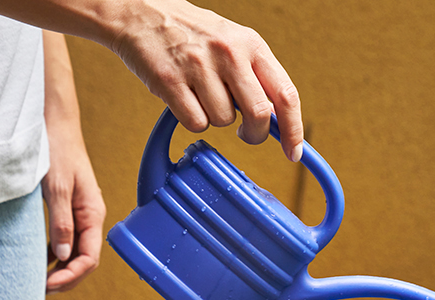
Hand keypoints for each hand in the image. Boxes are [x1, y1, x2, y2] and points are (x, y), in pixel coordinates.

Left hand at [43, 128, 105, 292]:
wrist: (54, 123)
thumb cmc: (57, 150)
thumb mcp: (56, 187)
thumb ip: (61, 222)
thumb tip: (61, 256)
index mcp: (93, 213)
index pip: (88, 258)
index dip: (69, 276)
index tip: (46, 286)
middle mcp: (89, 217)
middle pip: (83, 259)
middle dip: (65, 278)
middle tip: (39, 291)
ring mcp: (80, 213)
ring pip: (74, 251)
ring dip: (60, 269)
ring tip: (39, 281)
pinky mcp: (68, 208)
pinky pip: (66, 239)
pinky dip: (55, 254)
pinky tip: (40, 260)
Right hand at [107, 0, 303, 160]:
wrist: (141, 12)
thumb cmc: (191, 33)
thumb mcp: (233, 43)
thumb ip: (255, 77)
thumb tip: (275, 119)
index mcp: (251, 44)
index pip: (286, 94)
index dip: (293, 129)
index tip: (293, 151)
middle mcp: (229, 52)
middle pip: (259, 114)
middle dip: (254, 134)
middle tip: (246, 133)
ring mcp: (199, 65)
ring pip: (223, 121)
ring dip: (214, 118)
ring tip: (201, 93)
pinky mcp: (171, 80)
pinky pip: (195, 122)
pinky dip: (192, 119)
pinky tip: (185, 98)